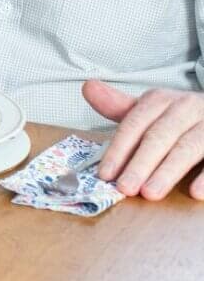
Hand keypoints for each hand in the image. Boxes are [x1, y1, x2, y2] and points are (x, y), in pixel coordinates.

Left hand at [83, 79, 203, 200]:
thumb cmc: (180, 116)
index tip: (105, 174)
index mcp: (160, 100)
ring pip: (187, 147)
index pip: (134, 123)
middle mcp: (185, 107)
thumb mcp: (152, 110)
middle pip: (158, 136)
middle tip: (125, 188)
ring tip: (150, 193)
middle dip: (139, 163)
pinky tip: (195, 193)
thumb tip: (88, 88)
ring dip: (167, 171)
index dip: (119, 149)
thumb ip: (121, 107)